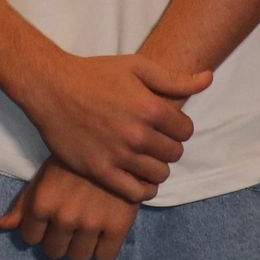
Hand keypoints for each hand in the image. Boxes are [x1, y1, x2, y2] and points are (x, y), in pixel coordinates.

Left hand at [0, 158, 136, 259]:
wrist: (114, 146)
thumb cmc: (73, 161)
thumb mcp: (44, 176)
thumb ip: (23, 203)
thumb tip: (1, 226)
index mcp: (42, 203)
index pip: (30, 238)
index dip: (39, 231)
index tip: (50, 222)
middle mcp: (64, 217)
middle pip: (53, 252)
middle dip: (59, 241)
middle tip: (70, 225)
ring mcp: (91, 224)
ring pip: (78, 258)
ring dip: (80, 248)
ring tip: (86, 231)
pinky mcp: (118, 227)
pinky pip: (104, 258)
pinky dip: (103, 250)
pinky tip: (104, 234)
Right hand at [18, 51, 209, 206]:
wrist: (50, 87)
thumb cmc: (94, 73)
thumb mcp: (136, 67)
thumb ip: (174, 78)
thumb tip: (208, 78)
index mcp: (150, 107)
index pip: (186, 130)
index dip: (178, 127)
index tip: (166, 125)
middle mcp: (137, 134)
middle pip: (174, 154)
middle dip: (167, 147)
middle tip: (152, 140)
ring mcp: (118, 155)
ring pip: (158, 175)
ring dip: (156, 168)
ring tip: (144, 158)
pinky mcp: (100, 171)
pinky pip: (135, 192)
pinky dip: (143, 188)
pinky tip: (136, 177)